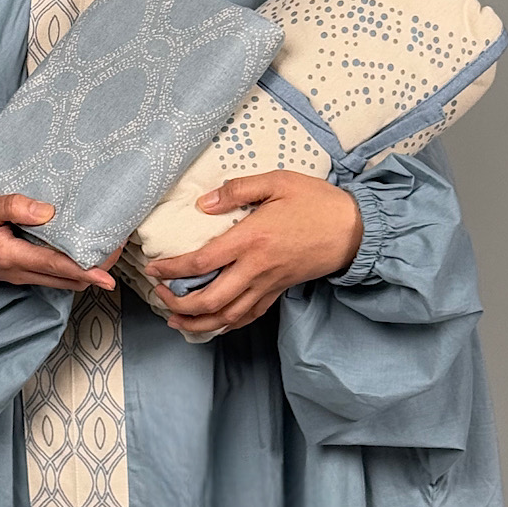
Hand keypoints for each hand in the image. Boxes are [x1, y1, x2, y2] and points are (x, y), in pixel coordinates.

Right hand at [0, 193, 120, 290]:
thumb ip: (13, 207)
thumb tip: (48, 211)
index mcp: (13, 257)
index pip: (56, 267)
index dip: (85, 271)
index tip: (108, 277)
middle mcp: (22, 272)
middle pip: (68, 278)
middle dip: (95, 269)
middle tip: (118, 247)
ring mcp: (23, 276)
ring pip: (63, 280)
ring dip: (86, 270)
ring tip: (107, 246)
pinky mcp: (24, 272)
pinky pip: (54, 275)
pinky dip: (72, 267)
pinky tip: (82, 249)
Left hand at [142, 171, 362, 334]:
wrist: (354, 229)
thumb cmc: (315, 201)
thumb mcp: (277, 181)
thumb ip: (237, 190)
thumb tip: (203, 203)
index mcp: (250, 239)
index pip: (201, 262)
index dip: (172, 270)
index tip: (153, 269)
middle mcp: (256, 268)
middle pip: (210, 299)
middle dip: (179, 304)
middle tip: (159, 296)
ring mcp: (269, 284)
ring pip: (228, 316)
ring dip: (198, 322)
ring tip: (175, 319)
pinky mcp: (280, 291)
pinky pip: (249, 316)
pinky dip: (227, 324)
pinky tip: (212, 323)